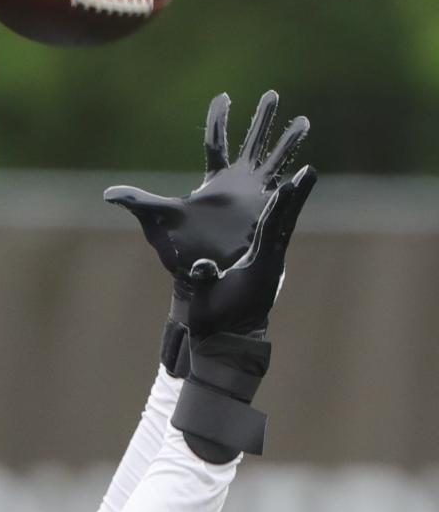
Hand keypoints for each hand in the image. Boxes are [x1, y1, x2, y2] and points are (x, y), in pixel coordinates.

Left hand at [105, 90, 310, 304]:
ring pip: (275, 160)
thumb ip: (137, 202)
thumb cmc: (179, 251)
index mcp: (214, 181)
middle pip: (252, 142)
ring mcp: (256, 197)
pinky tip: (308, 167)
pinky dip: (296, 177)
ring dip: (289, 141)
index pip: (216, 141)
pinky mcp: (267, 213)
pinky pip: (284, 189)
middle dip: (262, 118)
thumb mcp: (158, 221)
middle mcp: (237, 184)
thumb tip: (108, 193)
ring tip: (304, 119)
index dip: (219, 119)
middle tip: (273, 94)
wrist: (201, 277)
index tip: (224, 96)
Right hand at [187, 164, 316, 336]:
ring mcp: (272, 266)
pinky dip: (281, 217)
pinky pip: (277, 236)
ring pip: (284, 227)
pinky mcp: (268, 268)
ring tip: (302, 178)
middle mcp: (271, 264)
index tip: (286, 185)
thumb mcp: (204, 301)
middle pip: (284, 223)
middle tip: (308, 171)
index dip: (276, 207)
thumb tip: (202, 266)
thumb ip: (204, 281)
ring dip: (292, 203)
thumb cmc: (213, 320)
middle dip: (296, 196)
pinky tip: (285, 205)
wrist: (226, 341)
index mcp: (257, 268)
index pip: (268, 231)